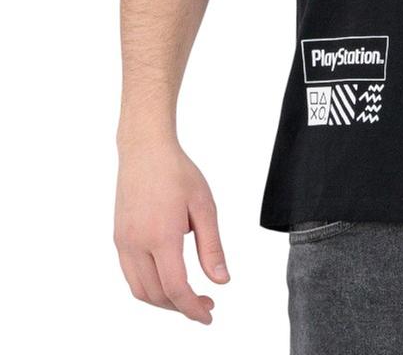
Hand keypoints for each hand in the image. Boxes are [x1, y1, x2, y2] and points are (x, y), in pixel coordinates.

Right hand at [113, 139, 228, 323]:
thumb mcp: (205, 207)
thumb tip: (221, 280)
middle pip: (156, 295)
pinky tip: (168, 279)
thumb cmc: (178, 173)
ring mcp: (123, 243)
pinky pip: (131, 275)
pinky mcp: (118, 239)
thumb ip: (212, 247)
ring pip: (139, 290)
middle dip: (181, 307)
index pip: (176, 288)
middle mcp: (136, 244)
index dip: (193, 308)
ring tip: (188, 296)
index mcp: (161, 236)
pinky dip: (149, 286)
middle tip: (206, 305)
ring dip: (164, 301)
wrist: (145, 150)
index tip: (209, 314)